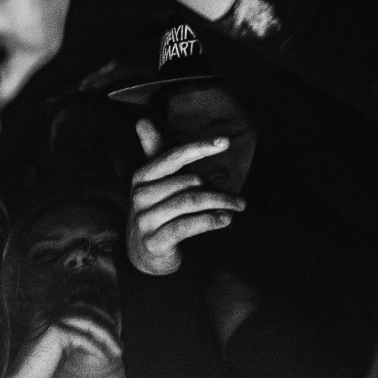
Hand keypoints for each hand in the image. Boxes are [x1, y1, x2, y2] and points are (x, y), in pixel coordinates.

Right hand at [0, 315, 122, 377]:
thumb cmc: (39, 372)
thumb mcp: (61, 351)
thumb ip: (76, 337)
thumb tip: (100, 338)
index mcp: (49, 313)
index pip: (82, 303)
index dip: (102, 314)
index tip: (116, 333)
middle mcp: (49, 311)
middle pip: (88, 308)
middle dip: (108, 325)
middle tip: (119, 345)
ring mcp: (50, 319)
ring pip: (89, 320)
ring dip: (106, 336)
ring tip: (117, 352)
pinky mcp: (53, 332)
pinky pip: (83, 336)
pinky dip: (96, 347)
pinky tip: (104, 358)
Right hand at [127, 120, 244, 275]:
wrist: (144, 256)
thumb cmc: (156, 213)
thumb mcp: (154, 184)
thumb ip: (154, 154)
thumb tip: (142, 121)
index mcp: (141, 177)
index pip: (171, 157)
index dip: (198, 148)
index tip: (224, 142)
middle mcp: (139, 196)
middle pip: (187, 182)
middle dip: (217, 189)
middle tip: (237, 198)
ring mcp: (144, 219)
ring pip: (190, 202)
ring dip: (220, 203)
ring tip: (238, 206)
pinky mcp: (154, 241)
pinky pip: (187, 225)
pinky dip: (210, 221)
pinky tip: (226, 220)